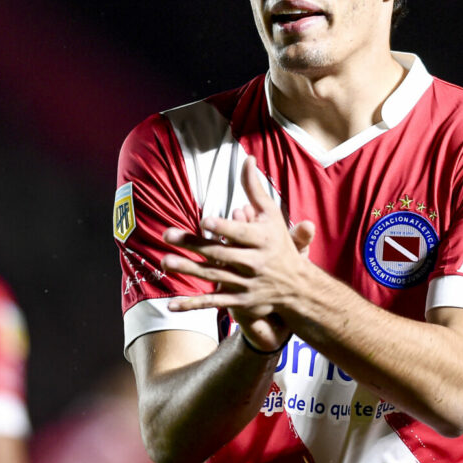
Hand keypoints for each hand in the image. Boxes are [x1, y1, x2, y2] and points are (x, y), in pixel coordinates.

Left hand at [161, 157, 314, 351]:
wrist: (297, 286)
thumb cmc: (279, 243)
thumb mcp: (272, 215)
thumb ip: (255, 188)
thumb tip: (246, 158)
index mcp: (262, 241)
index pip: (240, 234)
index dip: (223, 228)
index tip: (205, 221)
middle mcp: (253, 263)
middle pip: (220, 254)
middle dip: (194, 246)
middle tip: (167, 235)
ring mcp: (245, 284)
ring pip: (213, 277)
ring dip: (188, 270)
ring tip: (164, 261)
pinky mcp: (238, 301)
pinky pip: (213, 303)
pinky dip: (192, 305)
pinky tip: (171, 305)